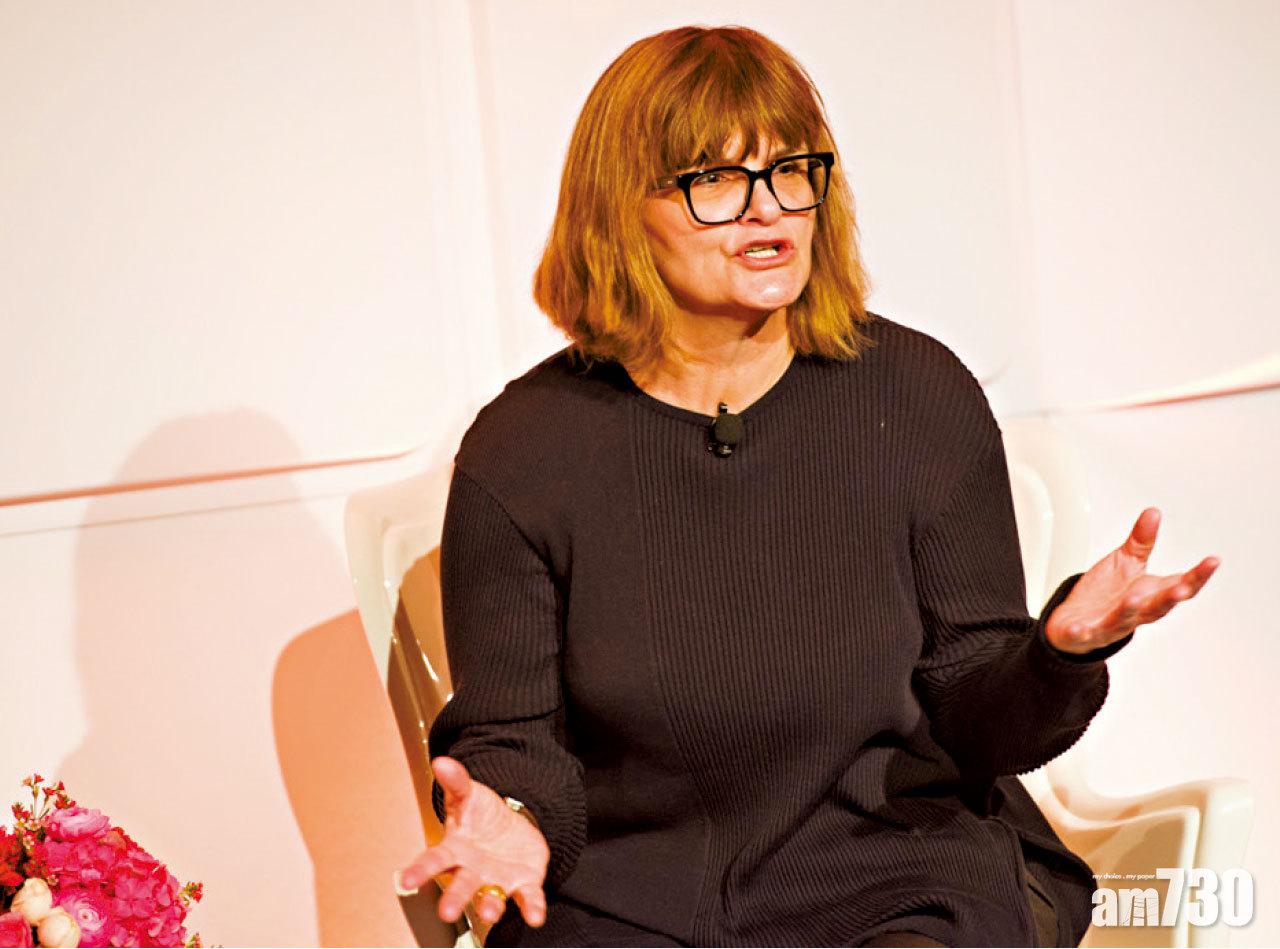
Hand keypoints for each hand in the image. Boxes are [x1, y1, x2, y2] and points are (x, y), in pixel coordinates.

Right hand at [396, 756, 549, 927]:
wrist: (511, 829)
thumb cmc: (480, 816)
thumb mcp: (468, 795)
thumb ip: (456, 781)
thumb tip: (441, 762)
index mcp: (455, 850)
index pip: (434, 860)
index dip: (420, 871)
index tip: (407, 882)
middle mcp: (473, 872)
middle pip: (461, 885)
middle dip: (454, 898)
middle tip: (446, 912)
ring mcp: (497, 880)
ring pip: (491, 896)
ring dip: (490, 905)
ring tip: (490, 912)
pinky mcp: (523, 884)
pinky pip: (528, 897)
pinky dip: (531, 907)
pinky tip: (535, 916)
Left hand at [1045, 507, 1219, 654]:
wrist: (1076, 623)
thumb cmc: (1105, 594)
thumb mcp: (1125, 562)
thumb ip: (1141, 541)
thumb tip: (1154, 512)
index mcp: (1150, 594)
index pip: (1181, 585)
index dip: (1198, 575)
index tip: (1214, 561)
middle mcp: (1136, 611)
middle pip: (1158, 606)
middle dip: (1170, 598)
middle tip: (1182, 589)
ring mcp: (1111, 623)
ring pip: (1124, 619)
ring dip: (1130, 610)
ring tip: (1132, 599)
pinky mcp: (1086, 632)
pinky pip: (1085, 633)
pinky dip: (1084, 631)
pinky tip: (1081, 628)